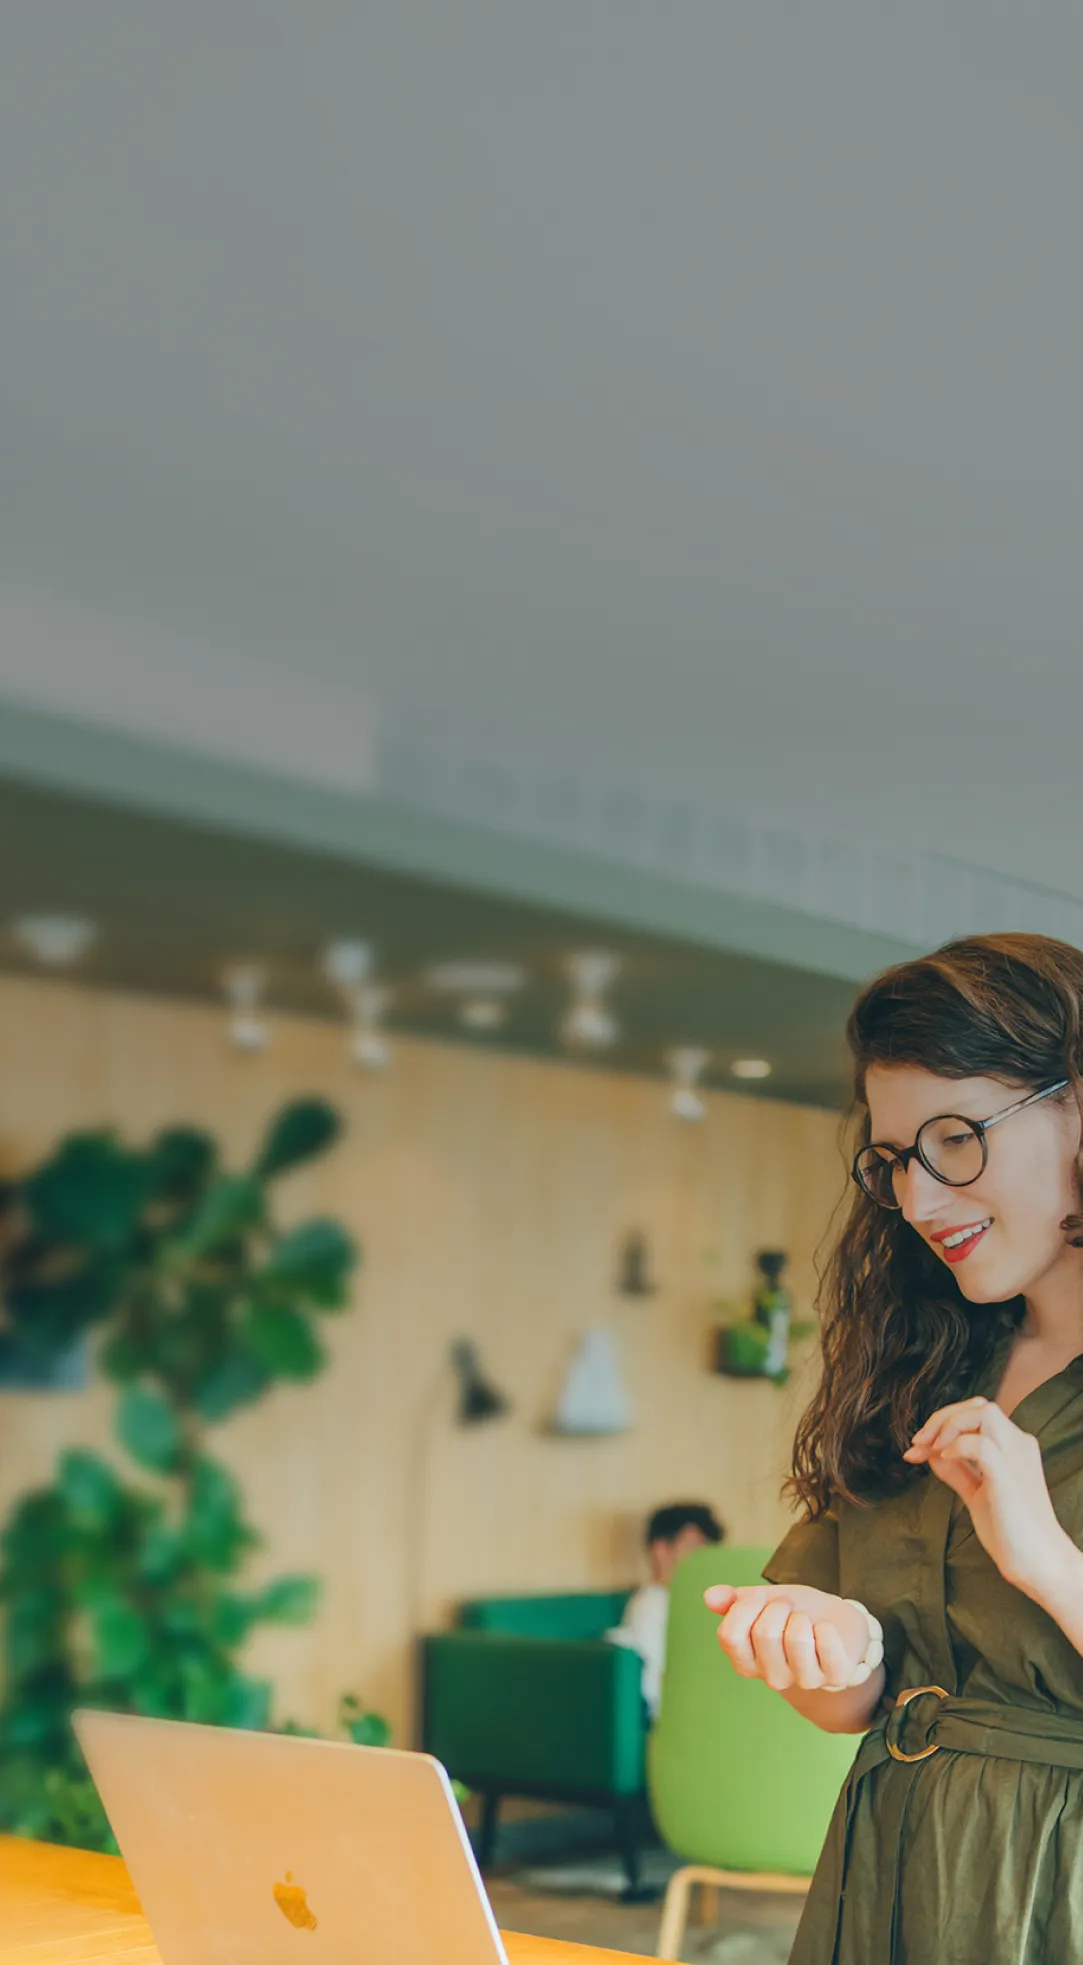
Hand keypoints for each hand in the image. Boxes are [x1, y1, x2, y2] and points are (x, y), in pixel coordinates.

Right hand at [703, 1581, 869, 1691]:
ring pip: (797, 1640)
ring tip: (806, 1620)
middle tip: (789, 1608)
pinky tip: (826, 1630)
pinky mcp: (835, 1677)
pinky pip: (827, 1648)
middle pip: (764, 1633)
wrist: (834, 1623)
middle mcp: (772, 1677)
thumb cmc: (792, 1613)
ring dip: (803, 1617)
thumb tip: (709, 1596)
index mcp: (746, 1661)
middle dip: (779, 1606)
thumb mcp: (760, 1601)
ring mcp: (804, 1680)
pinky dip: (827, 1629)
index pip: (729, 1635)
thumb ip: (732, 1600)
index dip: (745, 1606)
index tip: (759, 1598)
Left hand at [903, 1395, 1071, 1601]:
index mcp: (1014, 1447)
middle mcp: (1019, 1445)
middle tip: (918, 1443)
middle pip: (978, 1406)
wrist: (1038, 1564)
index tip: (918, 1447)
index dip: (944, 1422)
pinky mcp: (1008, 1477)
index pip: (977, 1413)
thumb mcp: (977, 1494)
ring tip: (931, 1449)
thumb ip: (958, 1471)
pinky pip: (981, 1444)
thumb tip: (929, 1453)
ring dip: (949, 1424)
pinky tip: (944, 1459)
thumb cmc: (1011, 1532)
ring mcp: (1016, 1458)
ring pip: (984, 1413)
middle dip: (942, 1417)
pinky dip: (957, 1445)